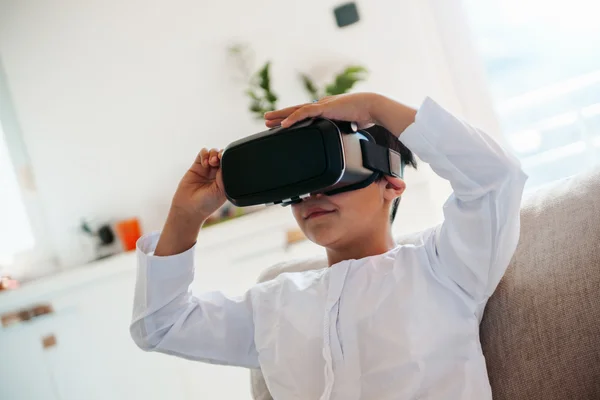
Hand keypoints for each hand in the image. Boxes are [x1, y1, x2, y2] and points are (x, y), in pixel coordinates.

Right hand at [171, 147, 225, 222]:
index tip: (228, 159)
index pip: (230, 163)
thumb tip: (226, 161)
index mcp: (226, 179)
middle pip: (222, 155)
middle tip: (220, 159)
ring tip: (212, 162)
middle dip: (222, 154)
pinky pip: (202, 153)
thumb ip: (225, 176)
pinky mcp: (196, 166)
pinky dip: (205, 154)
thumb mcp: (221, 191)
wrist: (190, 208)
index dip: (230, 159)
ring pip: (213, 152)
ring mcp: (207, 169)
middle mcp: (217, 173)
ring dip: (214, 153)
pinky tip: (205, 164)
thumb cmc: (207, 204)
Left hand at [264, 93, 381, 128]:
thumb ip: (340, 133)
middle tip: (266, 120)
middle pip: (295, 111)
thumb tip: (340, 144)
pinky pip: (304, 112)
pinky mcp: (324, 107)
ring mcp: (321, 105)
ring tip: (267, 120)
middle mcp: (321, 106)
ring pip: (295, 110)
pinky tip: (283, 124)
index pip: (304, 113)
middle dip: (280, 115)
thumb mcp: (347, 128)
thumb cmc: (364, 116)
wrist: (372, 107)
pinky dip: (293, 118)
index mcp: (326, 110)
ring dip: (281, 116)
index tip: (280, 124)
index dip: (291, 118)